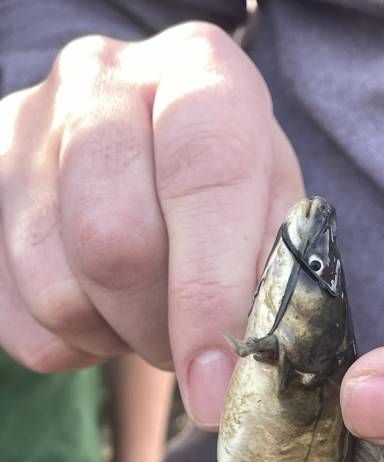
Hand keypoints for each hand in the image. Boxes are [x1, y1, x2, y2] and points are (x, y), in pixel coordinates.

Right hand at [0, 22, 303, 427]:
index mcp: (196, 74)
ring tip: (150, 315)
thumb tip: (242, 359)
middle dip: (162, 328)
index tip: (217, 378)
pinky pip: (24, 324)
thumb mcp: (273, 205)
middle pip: (115, 246)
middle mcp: (99, 85)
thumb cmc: (225, 183)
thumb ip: (272, 267)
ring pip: (61, 294)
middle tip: (189, 345)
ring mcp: (25, 137)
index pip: (202, 178)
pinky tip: (107, 310)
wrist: (146, 145)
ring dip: (119, 338)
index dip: (210, 294)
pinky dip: (78, 344)